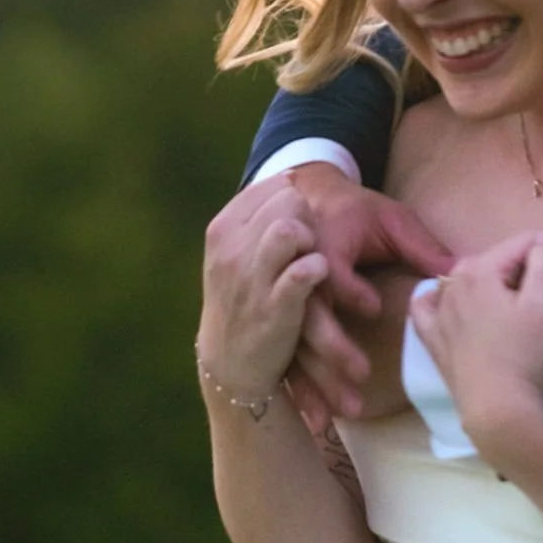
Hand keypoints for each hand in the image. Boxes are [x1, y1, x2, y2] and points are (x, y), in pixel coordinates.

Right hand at [198, 177, 327, 399]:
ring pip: (289, 229)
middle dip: (308, 217)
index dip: (297, 201)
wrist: (230, 363)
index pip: (272, 186)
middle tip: (311, 243)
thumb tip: (289, 179)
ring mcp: (250, 279)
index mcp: (223, 229)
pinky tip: (319, 275)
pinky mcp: (275, 309)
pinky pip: (301, 272)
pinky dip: (316, 269)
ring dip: (311, 239)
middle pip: (287, 201)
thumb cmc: (243, 299)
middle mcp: (231, 250)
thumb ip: (258, 218)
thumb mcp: (236, 254)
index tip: (302, 223)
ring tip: (312, 258)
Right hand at [277, 163, 454, 427]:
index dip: (348, 287)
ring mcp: (286, 302)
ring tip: (347, 410)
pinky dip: (303, 390)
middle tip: (360, 374)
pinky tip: (317, 420)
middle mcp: (297, 274)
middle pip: (307, 314)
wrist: (307, 204)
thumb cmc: (357, 212)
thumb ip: (422, 246)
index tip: (373, 307)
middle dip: (332, 346)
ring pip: (296, 344)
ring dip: (319, 379)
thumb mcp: (391, 220)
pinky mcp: (283, 324)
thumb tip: (459, 274)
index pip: (329, 266)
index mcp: (322, 240)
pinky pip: (289, 359)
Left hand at [409, 231, 542, 450]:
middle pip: (498, 259)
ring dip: (496, 278)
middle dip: (531, 261)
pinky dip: (442, 299)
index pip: (527, 242)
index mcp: (479, 270)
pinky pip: (429, 308)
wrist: (499, 412)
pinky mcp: (434, 341)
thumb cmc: (526, 356)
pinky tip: (452, 304)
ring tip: (520, 292)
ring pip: (467, 280)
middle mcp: (452, 285)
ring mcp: (439, 314)